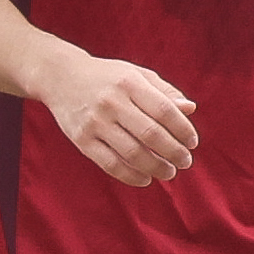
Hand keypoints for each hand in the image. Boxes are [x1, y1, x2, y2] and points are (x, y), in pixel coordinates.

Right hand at [31, 48, 198, 187]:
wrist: (60, 76)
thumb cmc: (107, 77)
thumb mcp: (135, 74)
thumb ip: (163, 91)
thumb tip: (190, 108)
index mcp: (129, 83)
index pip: (164, 110)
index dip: (183, 129)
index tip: (192, 142)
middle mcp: (112, 102)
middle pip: (151, 134)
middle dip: (174, 152)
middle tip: (185, 162)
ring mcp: (95, 122)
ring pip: (132, 153)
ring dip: (156, 167)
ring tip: (169, 172)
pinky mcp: (82, 140)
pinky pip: (110, 164)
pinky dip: (131, 176)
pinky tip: (146, 179)